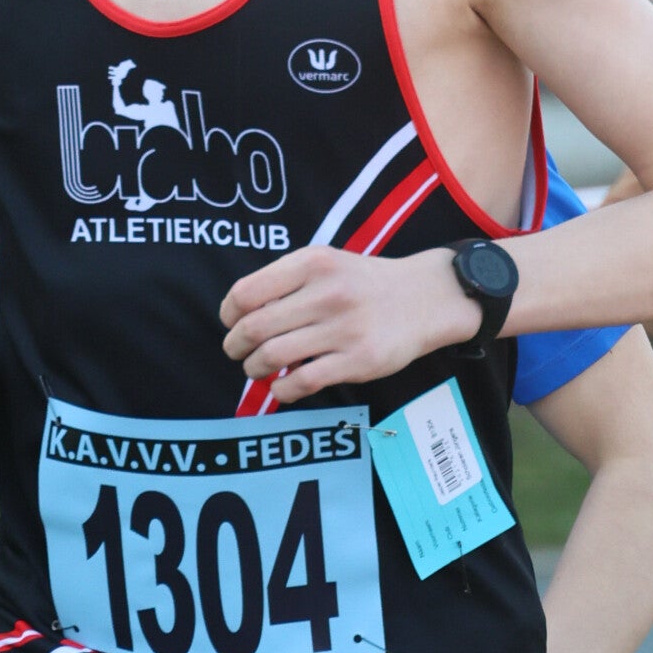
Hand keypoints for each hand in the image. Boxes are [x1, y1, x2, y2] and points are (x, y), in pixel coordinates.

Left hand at [220, 246, 478, 402]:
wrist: (423, 298)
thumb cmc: (362, 283)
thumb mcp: (325, 263)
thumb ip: (284, 280)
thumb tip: (238, 316)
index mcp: (313, 264)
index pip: (246, 293)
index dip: (229, 315)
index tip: (232, 323)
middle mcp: (327, 294)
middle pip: (254, 329)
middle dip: (236, 346)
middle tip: (238, 352)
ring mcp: (344, 329)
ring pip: (273, 357)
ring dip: (255, 368)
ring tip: (258, 368)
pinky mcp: (359, 360)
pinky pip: (302, 382)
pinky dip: (282, 389)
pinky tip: (283, 385)